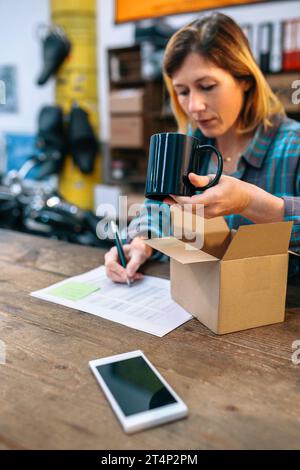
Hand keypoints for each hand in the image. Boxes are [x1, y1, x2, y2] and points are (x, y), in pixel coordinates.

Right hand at [105, 237, 152, 283]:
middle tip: (133, 278)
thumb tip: (129, 274)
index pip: (111, 263)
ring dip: (125, 279)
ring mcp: (111, 267)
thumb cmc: (137, 251)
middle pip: (110, 272)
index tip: (127, 276)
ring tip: (137, 276)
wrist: (138, 253)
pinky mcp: (114, 272)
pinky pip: (118, 279)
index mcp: (113, 252)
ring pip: (114, 278)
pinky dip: (126, 280)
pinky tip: (135, 276)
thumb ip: (134, 263)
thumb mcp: (139, 254)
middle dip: (122, 277)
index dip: (118, 271)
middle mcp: (109, 259)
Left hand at [164, 173, 283, 222]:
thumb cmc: (232, 186)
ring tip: (166, 198)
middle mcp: (209, 210)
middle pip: (187, 209)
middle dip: (174, 203)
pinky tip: (176, 201)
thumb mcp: (218, 178)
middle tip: (163, 196)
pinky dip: (184, 207)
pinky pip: (192, 212)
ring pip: (188, 212)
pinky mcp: (207, 216)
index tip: (170, 192)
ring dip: (177, 206)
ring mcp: (208, 215)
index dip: (179, 199)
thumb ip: (202, 179)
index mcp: (213, 199)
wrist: (244, 201)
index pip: (191, 203)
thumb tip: (189, 176)